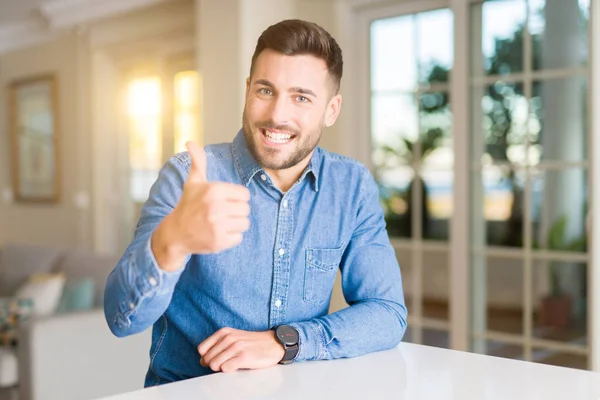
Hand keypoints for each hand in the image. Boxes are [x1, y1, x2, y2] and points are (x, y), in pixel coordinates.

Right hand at [152, 141, 250, 271]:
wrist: (175, 233)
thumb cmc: (188, 205)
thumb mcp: (193, 183)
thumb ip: (198, 162)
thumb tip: (190, 142)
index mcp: (213, 190)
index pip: (244, 194)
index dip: (236, 198)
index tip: (224, 201)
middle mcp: (216, 207)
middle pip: (246, 209)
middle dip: (236, 211)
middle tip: (221, 213)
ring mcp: (217, 225)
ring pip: (244, 223)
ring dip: (235, 224)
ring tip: (220, 223)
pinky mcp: (219, 242)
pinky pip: (239, 238)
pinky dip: (231, 238)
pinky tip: (218, 234)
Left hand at [198, 328, 284, 372]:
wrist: (273, 343)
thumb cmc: (252, 343)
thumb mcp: (233, 337)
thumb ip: (217, 346)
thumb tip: (202, 361)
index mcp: (224, 332)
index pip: (201, 349)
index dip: (206, 357)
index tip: (216, 359)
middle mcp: (229, 338)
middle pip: (207, 359)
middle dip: (213, 364)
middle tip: (226, 363)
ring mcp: (236, 347)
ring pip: (214, 365)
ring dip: (221, 368)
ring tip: (232, 364)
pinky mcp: (244, 357)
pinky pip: (225, 369)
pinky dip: (229, 370)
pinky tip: (238, 366)